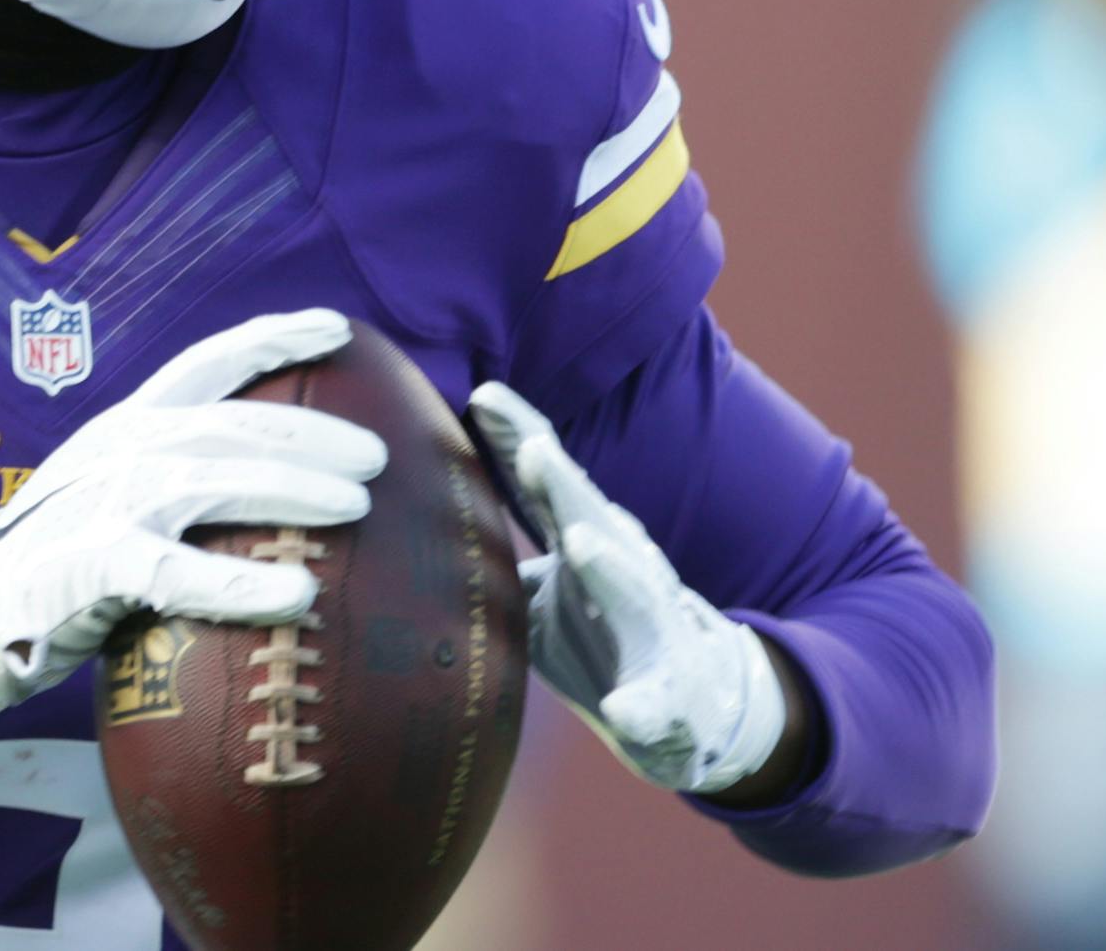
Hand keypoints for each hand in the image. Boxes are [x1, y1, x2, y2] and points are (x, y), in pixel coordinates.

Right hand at [0, 310, 384, 737]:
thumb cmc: (65, 555)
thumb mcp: (120, 493)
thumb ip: (184, 480)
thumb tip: (283, 485)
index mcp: (129, 425)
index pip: (207, 362)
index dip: (271, 337)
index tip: (338, 328)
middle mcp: (118, 449)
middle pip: (225, 423)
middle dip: (306, 432)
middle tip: (377, 455)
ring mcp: (101, 502)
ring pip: (207, 480)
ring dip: (287, 490)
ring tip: (355, 505)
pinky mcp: (89, 565)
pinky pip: (174, 570)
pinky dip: (238, 580)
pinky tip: (296, 594)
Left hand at [467, 380, 785, 794]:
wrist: (695, 703)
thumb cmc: (598, 629)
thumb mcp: (541, 584)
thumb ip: (494, 548)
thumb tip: (410, 509)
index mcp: (586, 540)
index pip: (549, 482)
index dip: (518, 438)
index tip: (483, 395)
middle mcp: (624, 571)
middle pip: (592, 517)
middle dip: (564, 483)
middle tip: (535, 449)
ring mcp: (653, 632)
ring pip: (632, 593)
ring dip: (608, 566)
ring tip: (582, 542)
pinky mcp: (670, 699)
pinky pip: (654, 705)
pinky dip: (641, 706)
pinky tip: (625, 710)